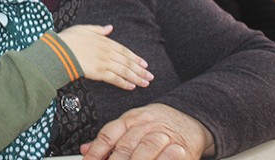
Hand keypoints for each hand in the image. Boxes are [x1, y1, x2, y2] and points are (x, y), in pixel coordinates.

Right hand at [58, 25, 152, 89]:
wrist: (59, 50)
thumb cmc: (68, 39)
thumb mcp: (84, 29)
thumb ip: (98, 30)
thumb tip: (110, 28)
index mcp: (104, 41)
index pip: (124, 50)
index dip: (135, 58)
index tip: (144, 64)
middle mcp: (107, 52)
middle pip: (127, 62)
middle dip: (140, 70)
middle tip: (150, 77)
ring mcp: (104, 62)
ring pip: (124, 71)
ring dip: (136, 77)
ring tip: (145, 83)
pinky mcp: (99, 72)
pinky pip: (114, 79)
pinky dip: (124, 83)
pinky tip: (131, 86)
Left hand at [80, 103, 214, 159]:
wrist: (189, 118)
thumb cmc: (156, 125)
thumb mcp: (131, 125)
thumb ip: (110, 138)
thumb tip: (85, 149)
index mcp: (130, 119)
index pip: (109, 134)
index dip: (97, 150)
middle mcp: (146, 125)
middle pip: (126, 145)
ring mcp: (164, 135)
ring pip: (146, 147)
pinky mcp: (182, 146)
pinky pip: (170, 154)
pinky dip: (161, 159)